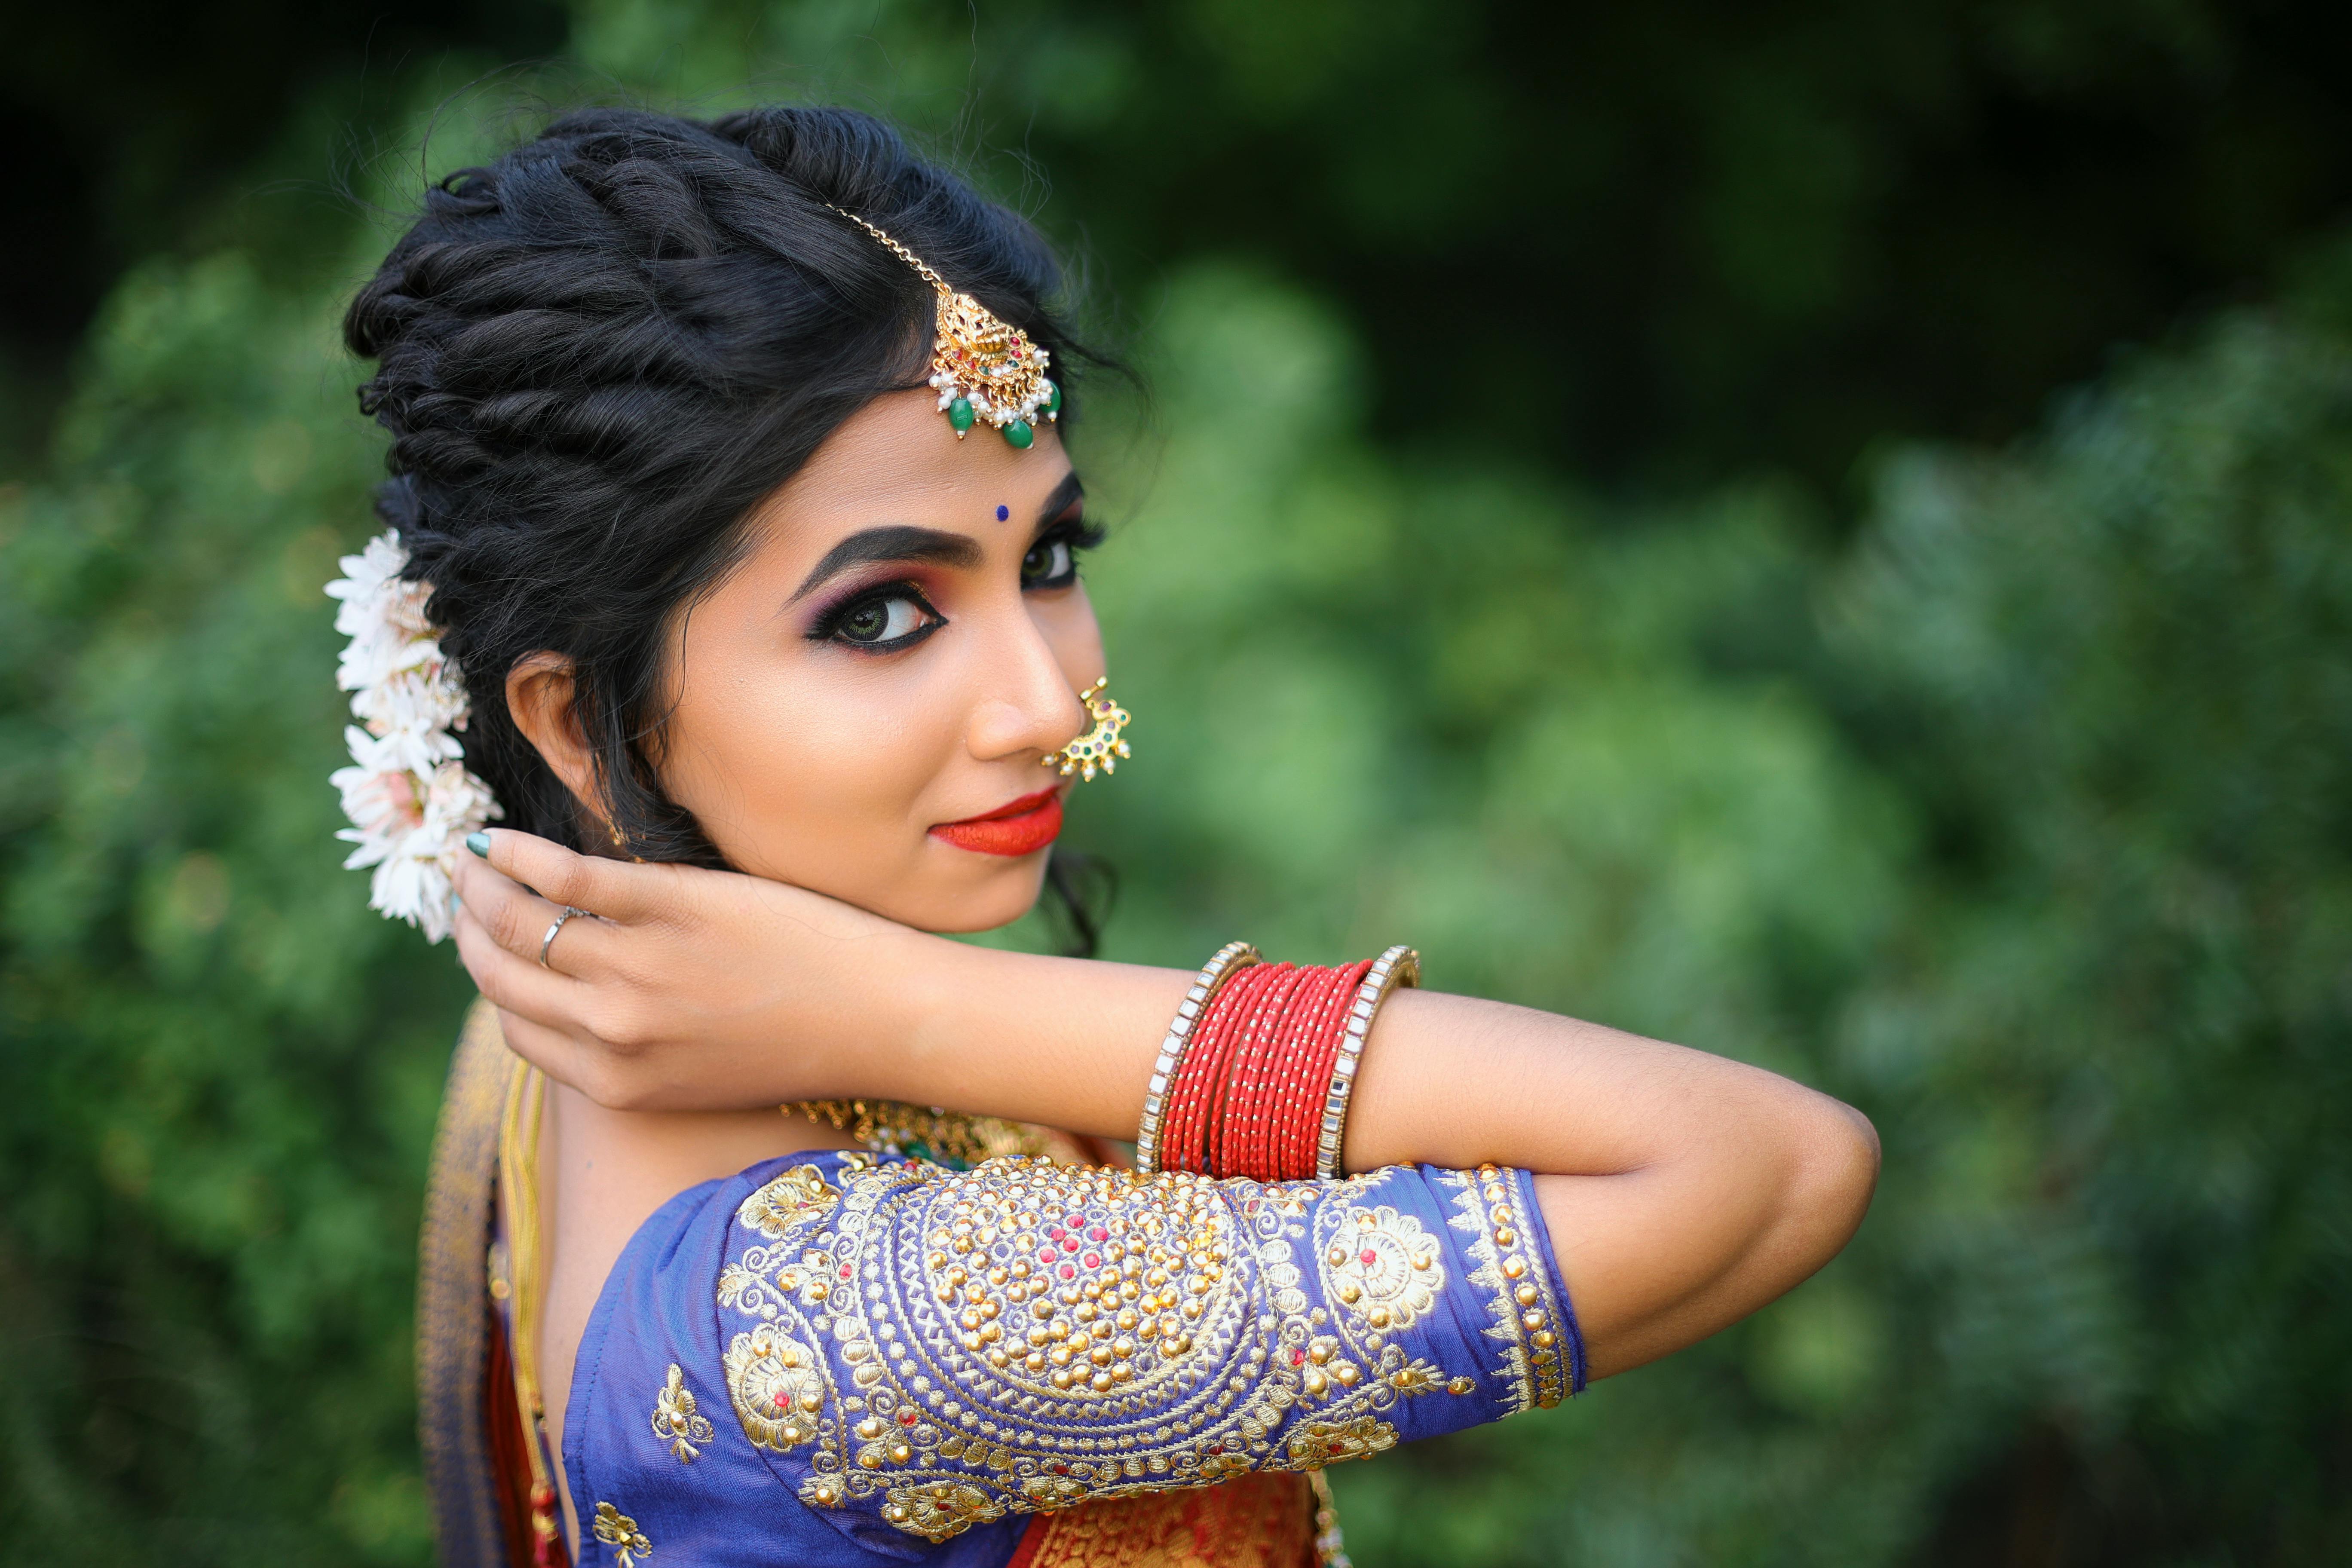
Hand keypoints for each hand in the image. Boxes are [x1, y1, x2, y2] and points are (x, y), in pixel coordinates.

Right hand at [451, 829, 935, 1109]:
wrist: (883, 1021)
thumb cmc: (800, 1041)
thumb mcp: (696, 1074)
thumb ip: (633, 1050)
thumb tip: (581, 1002)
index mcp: (617, 1083)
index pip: (517, 1028)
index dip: (495, 984)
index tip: (485, 950)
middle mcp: (615, 1033)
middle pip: (503, 976)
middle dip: (470, 933)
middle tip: (463, 896)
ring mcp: (641, 969)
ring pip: (520, 924)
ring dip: (480, 887)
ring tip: (472, 860)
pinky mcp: (676, 908)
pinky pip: (570, 878)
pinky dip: (520, 855)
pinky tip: (499, 838)